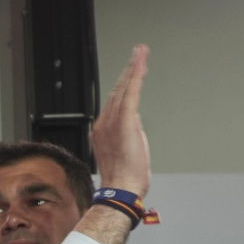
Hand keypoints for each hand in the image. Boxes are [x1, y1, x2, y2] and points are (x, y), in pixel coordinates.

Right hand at [90, 44, 150, 198]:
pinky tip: (139, 64)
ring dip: (132, 69)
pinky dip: (135, 78)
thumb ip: (129, 135)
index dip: (124, 85)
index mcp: (103, 131)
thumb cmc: (124, 179)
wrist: (120, 190)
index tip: (131, 72)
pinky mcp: (124, 122)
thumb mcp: (126, 153)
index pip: (115, 102)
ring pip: (124, 89)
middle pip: (118, 91)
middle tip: (138, 53)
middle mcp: (104, 123)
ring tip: (140, 53)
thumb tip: (134, 126)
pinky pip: (130, 94)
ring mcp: (113, 122)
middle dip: (128, 71)